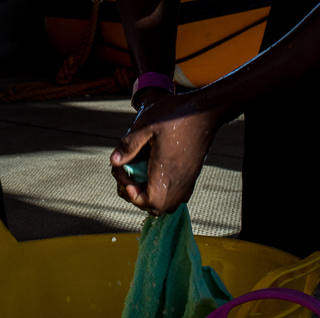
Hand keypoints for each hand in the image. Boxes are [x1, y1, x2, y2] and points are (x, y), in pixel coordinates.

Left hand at [110, 91, 223, 214]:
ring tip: (144, 177)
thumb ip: (129, 144)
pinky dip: (166, 192)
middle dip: (141, 197)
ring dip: (154, 196)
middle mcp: (179, 180)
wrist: (205, 111)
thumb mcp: (147, 125)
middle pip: (159, 207)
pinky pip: (180, 195)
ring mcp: (188, 179)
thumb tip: (114, 161)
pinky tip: (159, 173)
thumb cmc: (176, 115)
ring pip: (170, 204)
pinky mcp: (193, 174)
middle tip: (132, 177)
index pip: (151, 202)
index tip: (128, 178)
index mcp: (165, 170)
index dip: (135, 197)